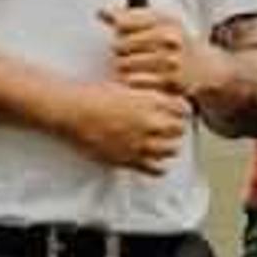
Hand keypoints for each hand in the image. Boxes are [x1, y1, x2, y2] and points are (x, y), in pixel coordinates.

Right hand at [60, 79, 190, 175]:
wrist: (72, 112)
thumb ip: (148, 95)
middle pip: (180, 130)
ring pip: (172, 150)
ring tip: (159, 143)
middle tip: (167, 127)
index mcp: (151, 101)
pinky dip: (158, 165)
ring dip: (168, 146)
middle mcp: (151, 123)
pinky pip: (157, 169)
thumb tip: (162, 100)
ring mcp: (142, 143)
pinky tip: (150, 158)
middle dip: (175, 127)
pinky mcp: (131, 160)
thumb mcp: (126, 87)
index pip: (184, 109)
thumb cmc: (94, 95)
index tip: (174, 111)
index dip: (180, 110)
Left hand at [100, 6, 187, 92]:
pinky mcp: (168, 82)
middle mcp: (168, 38)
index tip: (125, 32)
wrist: (206, 66)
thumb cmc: (176, 41)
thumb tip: (101, 12)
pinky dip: (130, 81)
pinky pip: (133, 82)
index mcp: (164, 20)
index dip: (118, 29)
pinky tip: (138, 77)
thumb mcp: (158, 21)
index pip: (121, 23)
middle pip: (119, 45)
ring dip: (122, 67)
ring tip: (132, 65)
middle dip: (118, 50)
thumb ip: (129, 15)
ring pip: (123, 65)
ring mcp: (169, 61)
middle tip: (128, 52)